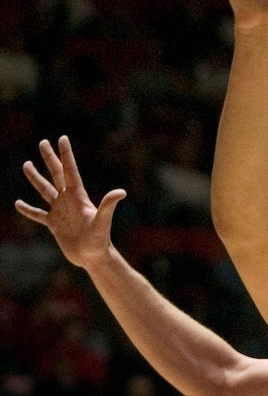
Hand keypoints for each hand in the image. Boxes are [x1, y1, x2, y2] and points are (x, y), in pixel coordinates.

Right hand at [14, 135, 125, 268]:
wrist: (93, 257)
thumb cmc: (100, 240)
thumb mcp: (102, 221)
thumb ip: (108, 206)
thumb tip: (121, 192)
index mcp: (78, 197)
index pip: (70, 171)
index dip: (66, 155)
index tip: (61, 138)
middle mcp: (68, 201)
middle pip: (56, 174)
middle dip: (49, 158)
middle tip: (43, 142)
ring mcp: (60, 212)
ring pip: (45, 190)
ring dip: (35, 178)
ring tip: (26, 164)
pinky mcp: (55, 224)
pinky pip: (38, 215)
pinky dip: (28, 210)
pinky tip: (18, 203)